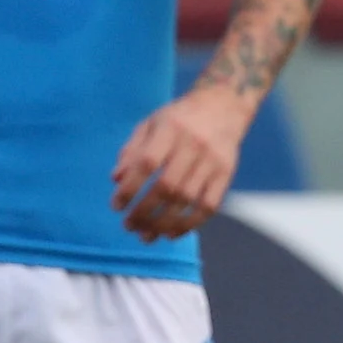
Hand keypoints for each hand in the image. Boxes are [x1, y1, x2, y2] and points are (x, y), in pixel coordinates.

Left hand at [111, 88, 253, 242]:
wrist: (224, 107)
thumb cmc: (180, 117)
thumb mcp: (152, 123)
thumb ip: (132, 149)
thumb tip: (116, 179)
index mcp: (171, 128)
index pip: (147, 163)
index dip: (130, 187)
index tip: (116, 206)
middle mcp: (194, 144)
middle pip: (167, 186)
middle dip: (144, 211)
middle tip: (128, 226)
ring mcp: (212, 161)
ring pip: (187, 200)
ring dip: (164, 223)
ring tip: (146, 236)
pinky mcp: (226, 174)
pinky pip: (209, 206)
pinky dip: (190, 224)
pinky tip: (172, 234)